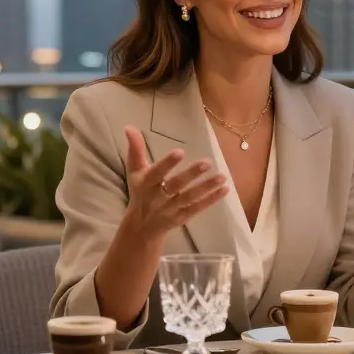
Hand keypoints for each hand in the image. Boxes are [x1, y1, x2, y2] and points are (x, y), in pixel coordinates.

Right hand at [118, 126, 228, 242]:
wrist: (141, 227)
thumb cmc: (140, 191)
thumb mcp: (135, 171)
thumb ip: (135, 149)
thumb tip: (129, 126)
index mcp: (146, 183)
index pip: (157, 172)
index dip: (167, 163)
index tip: (180, 152)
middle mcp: (158, 197)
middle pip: (176, 185)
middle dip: (191, 175)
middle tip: (207, 162)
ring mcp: (171, 209)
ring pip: (190, 197)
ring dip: (206, 187)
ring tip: (222, 177)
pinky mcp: (182, 217)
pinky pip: (197, 208)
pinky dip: (211, 200)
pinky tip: (224, 189)